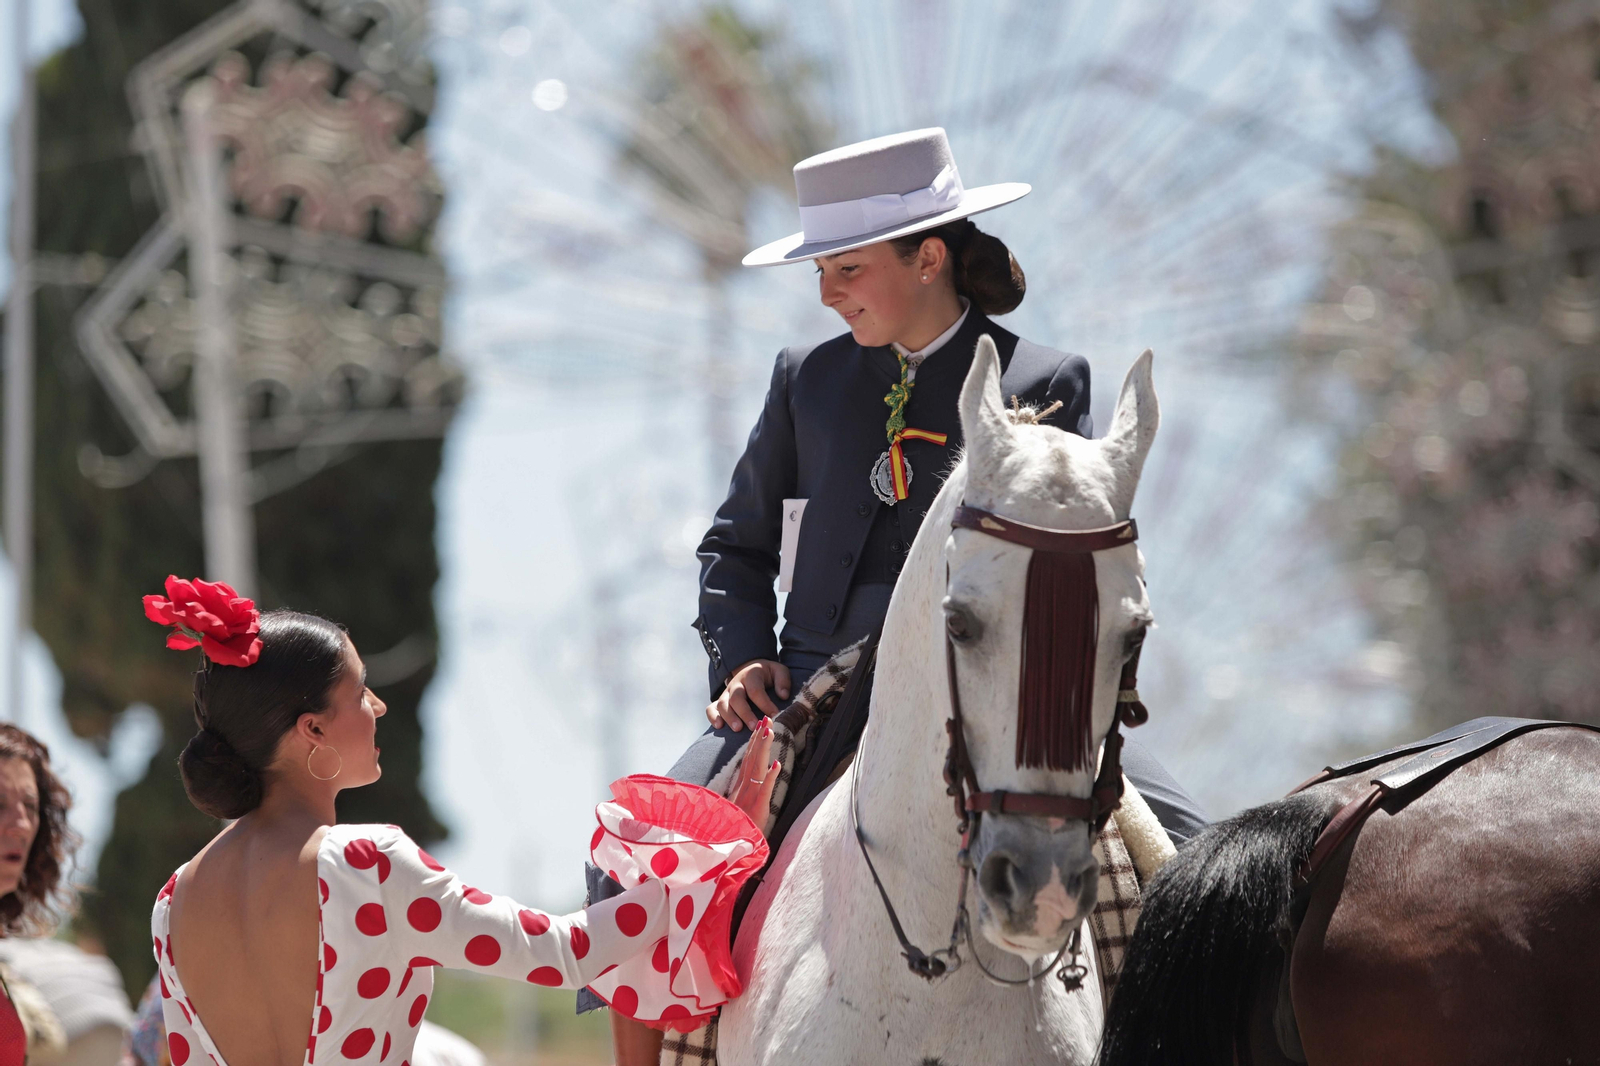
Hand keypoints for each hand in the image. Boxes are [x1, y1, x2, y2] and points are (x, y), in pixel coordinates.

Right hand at [706, 659, 790, 731]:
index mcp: (751, 675)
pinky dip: (712, 717)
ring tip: (738, 729)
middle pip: (736, 698)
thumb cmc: (767, 674)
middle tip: (754, 726)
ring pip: (722, 704)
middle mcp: (736, 684)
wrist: (750, 669)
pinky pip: (711, 708)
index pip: (755, 690)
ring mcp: (726, 693)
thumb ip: (783, 680)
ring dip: (729, 717)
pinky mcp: (720, 700)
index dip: (765, 703)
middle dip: (745, 713)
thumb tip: (783, 696)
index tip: (775, 715)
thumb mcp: (778, 671)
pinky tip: (719, 726)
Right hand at [730, 716, 779, 835]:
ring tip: (770, 731)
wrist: (728, 851)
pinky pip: (764, 790)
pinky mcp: (757, 808)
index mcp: (740, 788)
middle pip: (752, 758)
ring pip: (757, 768)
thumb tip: (745, 784)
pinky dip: (769, 776)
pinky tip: (776, 764)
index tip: (760, 726)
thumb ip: (740, 796)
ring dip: (763, 749)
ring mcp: (750, 797)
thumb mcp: (737, 810)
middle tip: (767, 718)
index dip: (753, 742)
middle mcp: (743, 788)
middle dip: (759, 737)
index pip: (747, 760)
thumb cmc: (734, 831)